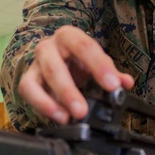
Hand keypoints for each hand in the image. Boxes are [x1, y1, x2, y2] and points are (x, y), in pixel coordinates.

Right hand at [18, 26, 133, 124]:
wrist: (58, 62)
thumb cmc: (79, 62)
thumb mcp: (96, 65)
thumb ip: (112, 74)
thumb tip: (126, 82)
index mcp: (70, 37)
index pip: (84, 46)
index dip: (99, 66)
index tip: (112, 86)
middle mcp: (49, 47)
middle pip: (55, 65)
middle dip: (69, 90)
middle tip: (82, 111)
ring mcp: (36, 64)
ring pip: (39, 81)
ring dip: (54, 101)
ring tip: (69, 117)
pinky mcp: (28, 80)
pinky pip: (28, 91)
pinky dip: (42, 105)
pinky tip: (59, 118)